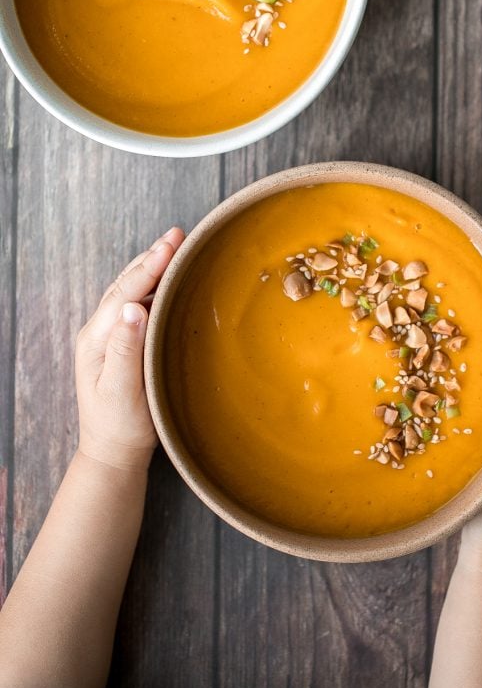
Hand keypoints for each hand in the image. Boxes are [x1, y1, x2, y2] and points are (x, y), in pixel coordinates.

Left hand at [75, 227, 184, 471]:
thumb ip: (126, 348)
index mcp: (97, 339)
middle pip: (126, 284)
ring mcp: (111, 336)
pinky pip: (139, 305)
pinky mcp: (123, 344)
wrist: (114, 454)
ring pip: (131, 291)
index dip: (149, 266)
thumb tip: (134, 308)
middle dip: (152, 257)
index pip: (125, 293)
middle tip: (178, 233)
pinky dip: (155, 286)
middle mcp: (100, 331)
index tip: (171, 244)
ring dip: (152, 267)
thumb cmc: (121, 427)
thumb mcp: (123, 390)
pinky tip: (170, 280)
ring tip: (175, 246)